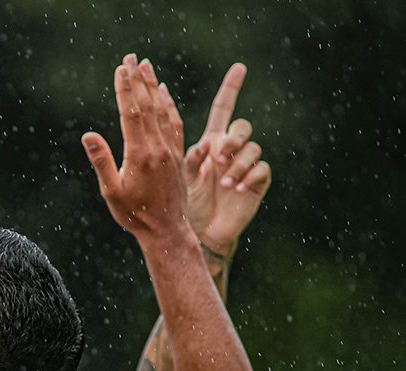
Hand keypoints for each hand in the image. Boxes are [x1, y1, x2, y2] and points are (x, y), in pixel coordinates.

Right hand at [82, 54, 191, 244]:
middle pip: (148, 105)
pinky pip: (174, 123)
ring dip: (154, 86)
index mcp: (140, 155)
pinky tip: (164, 93)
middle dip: (139, 79)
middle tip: (132, 57)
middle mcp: (158, 147)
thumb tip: (88, 136)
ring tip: (147, 66)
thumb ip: (102, 161)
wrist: (167, 229)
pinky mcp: (177, 155)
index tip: (121, 69)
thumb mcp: (112, 192)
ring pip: (162, 110)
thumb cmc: (134, 214)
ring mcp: (170, 149)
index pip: (132, 114)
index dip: (126, 90)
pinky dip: (168, 104)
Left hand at [182, 64, 271, 256]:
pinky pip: (260, 170)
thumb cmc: (182, 204)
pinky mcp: (256, 182)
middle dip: (234, 137)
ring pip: (251, 148)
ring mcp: (243, 165)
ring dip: (237, 163)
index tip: (239, 68)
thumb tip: (206, 143)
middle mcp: (229, 150)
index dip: (230, 88)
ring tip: (223, 182)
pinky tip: (235, 189)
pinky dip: (248, 177)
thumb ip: (186, 158)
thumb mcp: (178, 178)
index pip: (221, 110)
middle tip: (220, 156)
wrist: (197, 233)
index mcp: (209, 143)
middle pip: (240, 126)